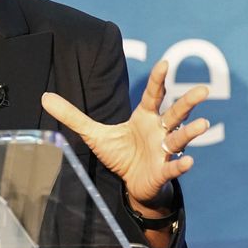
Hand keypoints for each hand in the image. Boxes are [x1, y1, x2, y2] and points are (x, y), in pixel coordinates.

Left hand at [40, 60, 208, 207]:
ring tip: (203, 124)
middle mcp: (160, 130)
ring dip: (191, 131)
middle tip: (203, 89)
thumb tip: (44, 97)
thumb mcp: (93, 133)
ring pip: (180, 138)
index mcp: (145, 117)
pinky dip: (180, 165)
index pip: (154, 95)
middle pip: (176, 112)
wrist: (133, 184)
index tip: (165, 63)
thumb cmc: (120, 154)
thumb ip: (71, 115)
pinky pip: (174, 167)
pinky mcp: (164, 171)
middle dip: (189, 101)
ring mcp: (165, 150)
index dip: (158, 80)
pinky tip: (187, 162)